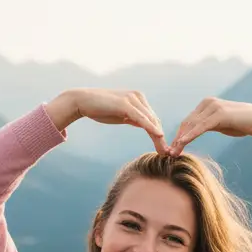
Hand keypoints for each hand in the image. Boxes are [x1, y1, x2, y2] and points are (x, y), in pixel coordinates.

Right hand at [46, 88, 168, 153]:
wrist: (83, 101)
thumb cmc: (100, 108)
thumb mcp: (120, 115)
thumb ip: (133, 118)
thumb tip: (143, 124)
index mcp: (138, 99)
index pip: (152, 119)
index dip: (159, 134)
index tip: (163, 149)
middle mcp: (138, 97)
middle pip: (154, 120)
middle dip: (161, 139)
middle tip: (168, 154)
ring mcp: (133, 99)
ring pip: (150, 120)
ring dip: (159, 137)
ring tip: (164, 151)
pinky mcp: (126, 104)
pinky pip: (142, 118)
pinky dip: (151, 127)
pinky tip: (159, 136)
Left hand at [169, 98, 251, 157]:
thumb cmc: (240, 124)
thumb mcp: (219, 125)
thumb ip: (206, 126)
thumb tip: (194, 133)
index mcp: (205, 105)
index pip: (187, 122)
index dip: (178, 136)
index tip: (172, 150)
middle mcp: (207, 103)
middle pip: (186, 123)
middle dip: (177, 139)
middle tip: (169, 154)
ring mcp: (213, 107)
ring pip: (191, 125)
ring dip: (181, 140)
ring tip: (173, 153)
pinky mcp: (219, 114)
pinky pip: (201, 126)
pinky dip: (190, 136)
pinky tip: (183, 144)